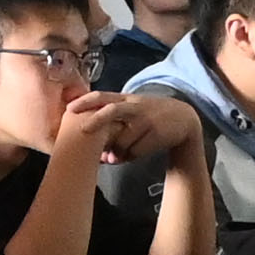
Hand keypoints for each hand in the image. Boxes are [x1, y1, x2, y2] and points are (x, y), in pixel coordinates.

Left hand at [77, 90, 201, 166]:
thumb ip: (113, 124)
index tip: (69, 109)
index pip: (102, 96)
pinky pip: (135, 150)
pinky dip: (128, 157)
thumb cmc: (150, 118)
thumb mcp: (133, 112)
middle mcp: (135, 106)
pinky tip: (128, 157)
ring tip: (111, 158)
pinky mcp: (157, 134)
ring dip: (114, 151)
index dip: (85, 101)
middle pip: (112, 111)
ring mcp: (146, 120)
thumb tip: (97, 149)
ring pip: (122, 138)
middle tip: (83, 131)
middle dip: (95, 121)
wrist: (185, 119)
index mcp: (126, 99)